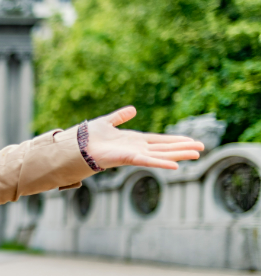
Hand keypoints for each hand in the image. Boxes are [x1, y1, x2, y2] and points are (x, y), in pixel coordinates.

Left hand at [85, 106, 205, 170]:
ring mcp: (133, 154)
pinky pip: (147, 161)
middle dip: (182, 148)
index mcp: (133, 140)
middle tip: (201, 148)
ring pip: (160, 155)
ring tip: (196, 154)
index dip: (175, 140)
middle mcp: (136, 148)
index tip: (191, 141)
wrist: (75, 145)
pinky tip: (176, 166)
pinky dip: (160, 163)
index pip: (159, 140)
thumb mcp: (107, 122)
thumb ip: (119, 117)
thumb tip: (132, 109)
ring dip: (178, 154)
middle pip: (164, 148)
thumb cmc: (88, 137)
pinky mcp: (127, 158)